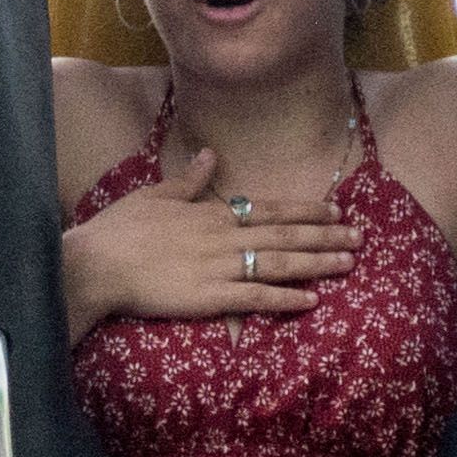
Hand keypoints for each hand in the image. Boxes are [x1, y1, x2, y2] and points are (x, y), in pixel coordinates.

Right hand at [60, 140, 344, 333]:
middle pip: (285, 236)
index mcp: (211, 212)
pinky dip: (287, 298)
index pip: (269, 209)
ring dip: (318, 263)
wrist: (97, 265)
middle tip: (360, 237)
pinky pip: (257, 297)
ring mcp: (220, 268)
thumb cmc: (119, 230)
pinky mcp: (211, 298)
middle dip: (326, 235)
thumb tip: (210, 156)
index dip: (305, 211)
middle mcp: (224, 237)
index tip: (334, 210)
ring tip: (348, 263)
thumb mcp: (153, 195)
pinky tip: (312, 299)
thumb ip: (188, 180)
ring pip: (280, 264)